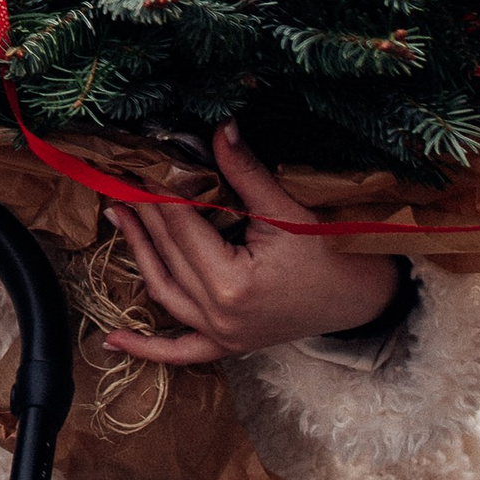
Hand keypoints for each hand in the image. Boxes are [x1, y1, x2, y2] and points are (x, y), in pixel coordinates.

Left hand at [103, 121, 399, 367]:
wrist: (367, 297)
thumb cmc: (334, 254)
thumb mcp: (288, 211)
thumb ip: (245, 172)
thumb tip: (220, 127)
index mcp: (233, 284)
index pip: (182, 226)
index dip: (160, 189)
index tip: (143, 160)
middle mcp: (221, 316)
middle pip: (169, 254)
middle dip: (145, 211)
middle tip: (123, 175)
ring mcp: (223, 336)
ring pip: (164, 291)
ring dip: (138, 253)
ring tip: (117, 214)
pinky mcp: (229, 345)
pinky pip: (181, 352)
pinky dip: (147, 348)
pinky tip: (112, 342)